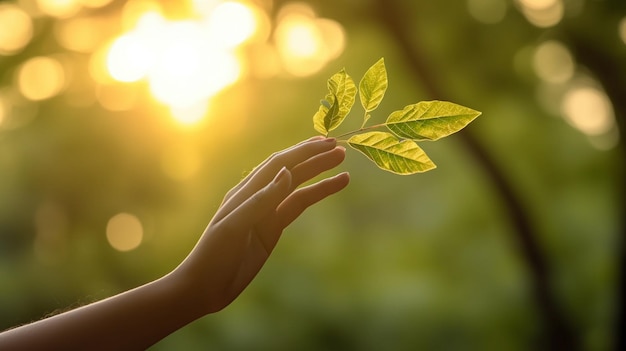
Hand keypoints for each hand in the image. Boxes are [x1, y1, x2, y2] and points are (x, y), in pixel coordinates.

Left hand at [174, 136, 349, 312]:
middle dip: (314, 158)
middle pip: (290, 170)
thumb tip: (286, 172)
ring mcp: (265, 212)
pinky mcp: (272, 229)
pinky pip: (297, 206)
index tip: (326, 144)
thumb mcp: (234, 228)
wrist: (203, 287)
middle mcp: (256, 196)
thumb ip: (260, 201)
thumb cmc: (213, 255)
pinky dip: (315, 195)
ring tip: (343, 165)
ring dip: (318, 173)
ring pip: (297, 186)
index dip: (303, 152)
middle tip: (341, 148)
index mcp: (244, 192)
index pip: (278, 164)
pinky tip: (331, 187)